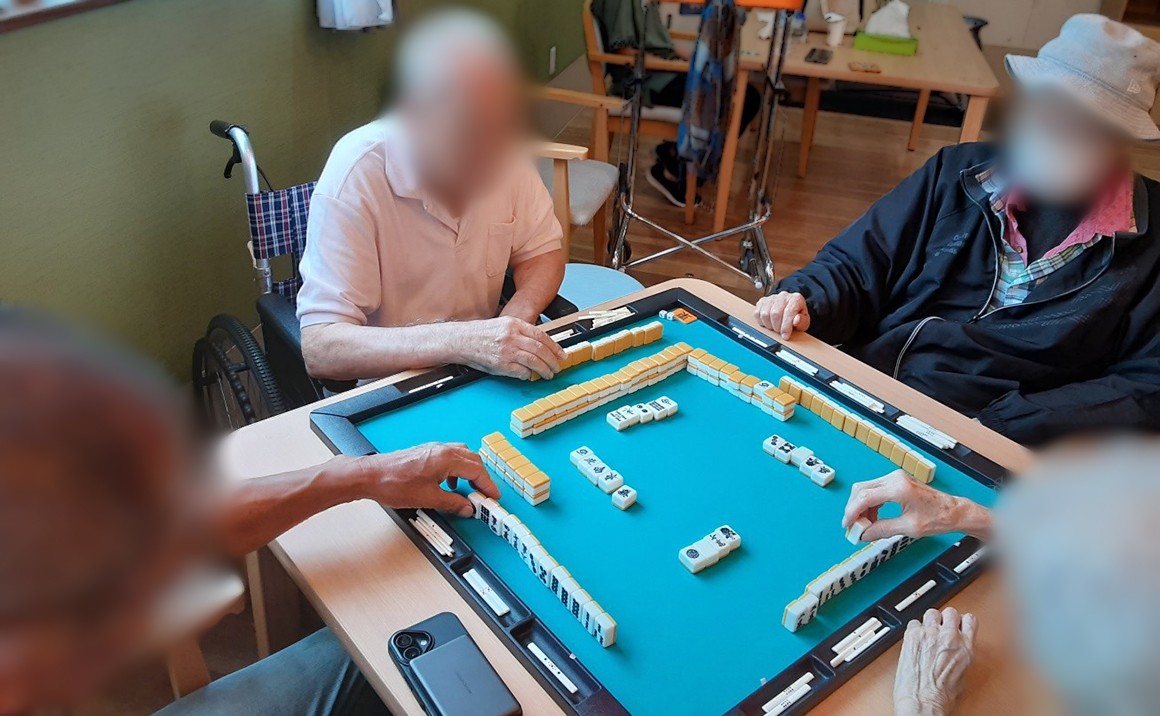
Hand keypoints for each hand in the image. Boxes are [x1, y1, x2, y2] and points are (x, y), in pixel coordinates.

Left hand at [346, 443, 499, 517]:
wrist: (371, 476)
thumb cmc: (395, 484)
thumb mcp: (429, 498)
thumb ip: (452, 503)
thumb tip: (467, 508)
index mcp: (447, 459)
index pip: (477, 471)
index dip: (488, 485)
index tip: (493, 496)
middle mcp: (442, 450)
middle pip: (473, 461)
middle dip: (482, 478)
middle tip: (485, 494)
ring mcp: (433, 449)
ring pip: (461, 457)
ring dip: (469, 472)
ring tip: (469, 490)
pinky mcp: (424, 453)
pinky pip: (449, 458)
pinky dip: (456, 470)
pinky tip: (449, 484)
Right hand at [458, 316, 565, 379]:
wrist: (461, 340)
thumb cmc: (480, 334)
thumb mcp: (503, 325)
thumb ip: (520, 333)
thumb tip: (539, 346)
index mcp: (514, 324)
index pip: (541, 336)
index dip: (554, 346)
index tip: (561, 354)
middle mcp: (512, 336)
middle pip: (540, 349)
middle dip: (552, 360)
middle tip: (557, 366)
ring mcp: (506, 351)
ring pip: (534, 361)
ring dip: (544, 369)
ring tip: (549, 374)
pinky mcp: (500, 364)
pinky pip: (521, 371)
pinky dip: (528, 375)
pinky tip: (530, 376)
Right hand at [754, 292, 810, 339]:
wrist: (790, 310)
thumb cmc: (797, 316)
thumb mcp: (804, 321)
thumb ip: (802, 322)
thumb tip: (796, 320)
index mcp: (796, 299)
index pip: (789, 312)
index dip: (786, 326)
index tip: (785, 336)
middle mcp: (783, 296)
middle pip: (775, 313)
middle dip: (777, 327)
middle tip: (780, 331)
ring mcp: (771, 298)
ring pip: (765, 314)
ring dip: (769, 325)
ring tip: (775, 326)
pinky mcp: (762, 301)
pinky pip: (757, 313)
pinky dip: (762, 321)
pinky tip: (769, 322)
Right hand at [842, 470, 963, 540]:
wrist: (953, 511)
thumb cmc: (938, 517)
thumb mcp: (909, 528)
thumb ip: (882, 530)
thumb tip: (864, 534)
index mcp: (898, 488)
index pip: (864, 498)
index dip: (852, 513)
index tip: (847, 525)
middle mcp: (895, 479)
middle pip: (861, 490)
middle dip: (853, 509)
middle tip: (853, 527)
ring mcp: (895, 478)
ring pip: (866, 489)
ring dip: (861, 507)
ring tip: (863, 525)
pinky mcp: (897, 482)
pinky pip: (875, 490)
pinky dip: (870, 504)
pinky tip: (872, 518)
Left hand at [894, 608, 976, 715]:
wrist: (922, 701)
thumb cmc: (940, 696)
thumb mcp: (961, 676)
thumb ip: (959, 657)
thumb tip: (954, 653)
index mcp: (966, 647)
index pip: (970, 620)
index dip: (963, 621)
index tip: (959, 623)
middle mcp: (950, 637)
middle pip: (951, 612)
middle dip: (946, 619)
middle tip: (941, 628)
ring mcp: (930, 634)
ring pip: (932, 612)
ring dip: (930, 621)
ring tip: (927, 631)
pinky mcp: (913, 635)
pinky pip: (913, 622)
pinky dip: (914, 629)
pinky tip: (914, 639)